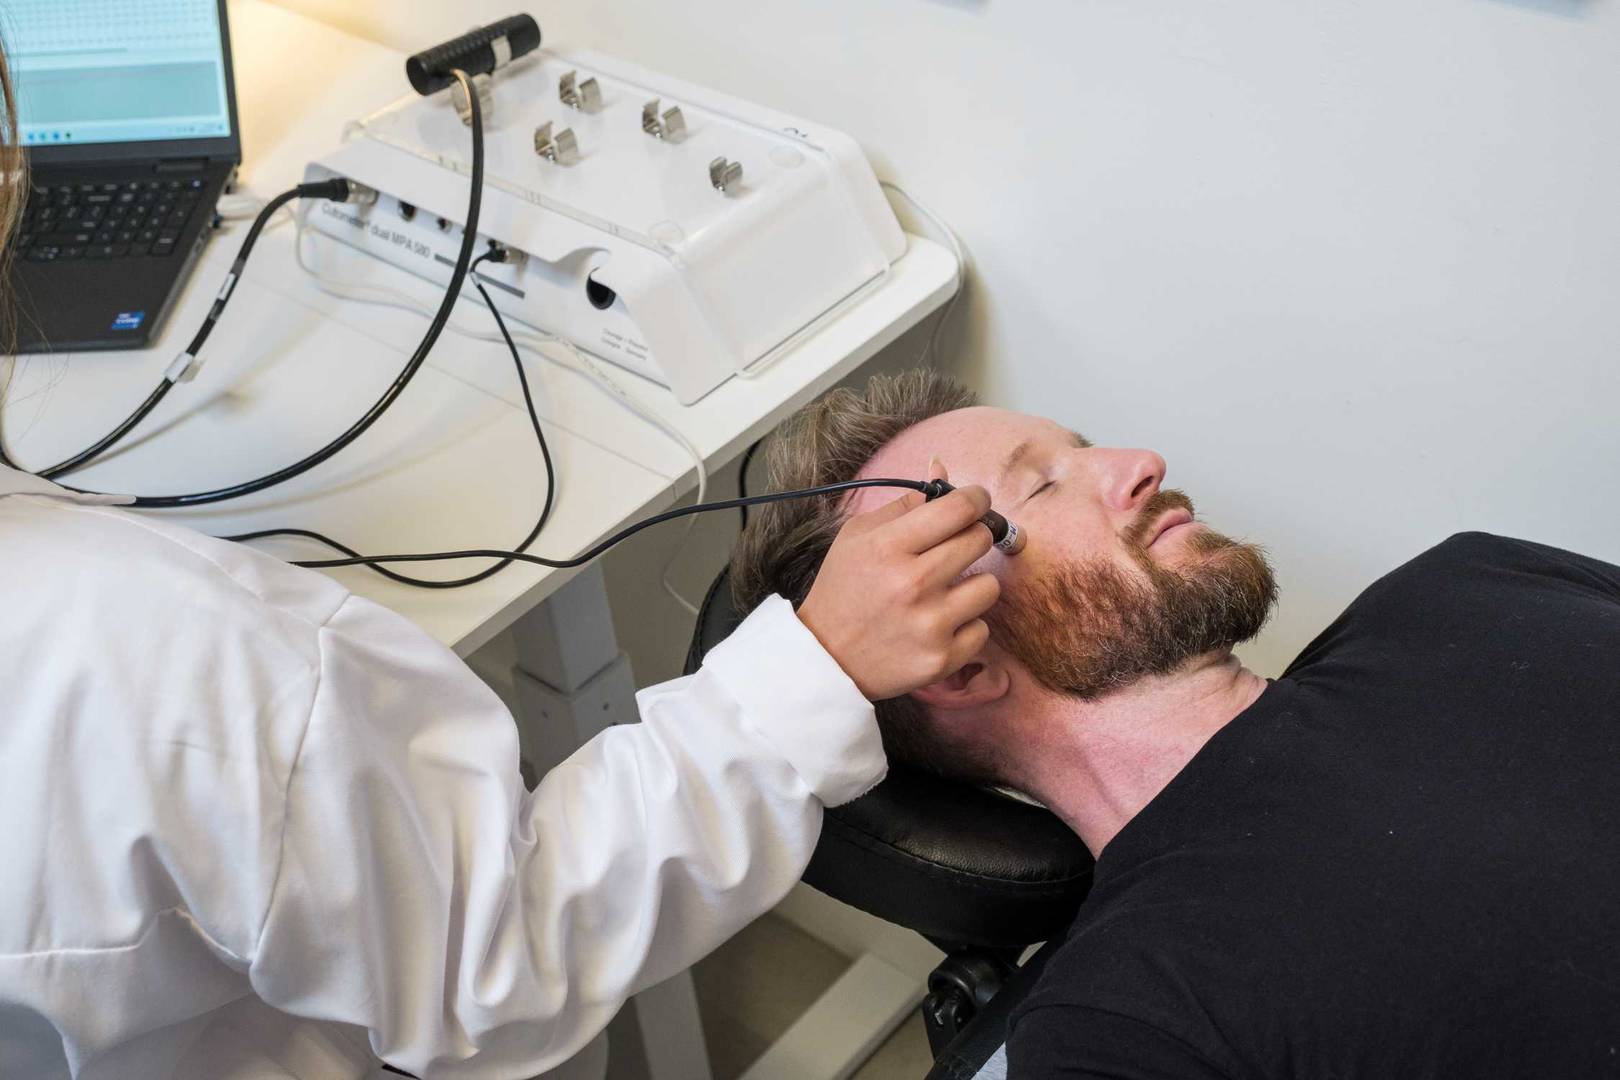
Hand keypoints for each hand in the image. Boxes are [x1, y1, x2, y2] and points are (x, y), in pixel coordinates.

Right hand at [796, 472, 1000, 700]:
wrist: (826, 658)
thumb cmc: (843, 590)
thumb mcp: (858, 536)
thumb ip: (904, 503)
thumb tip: (942, 468)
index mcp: (889, 547)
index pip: (959, 508)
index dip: (976, 499)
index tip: (976, 503)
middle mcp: (913, 583)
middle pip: (980, 540)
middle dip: (973, 537)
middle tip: (955, 547)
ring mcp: (930, 624)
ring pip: (989, 586)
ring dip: (971, 586)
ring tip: (943, 593)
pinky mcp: (942, 659)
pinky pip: (982, 629)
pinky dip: (964, 626)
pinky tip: (937, 626)